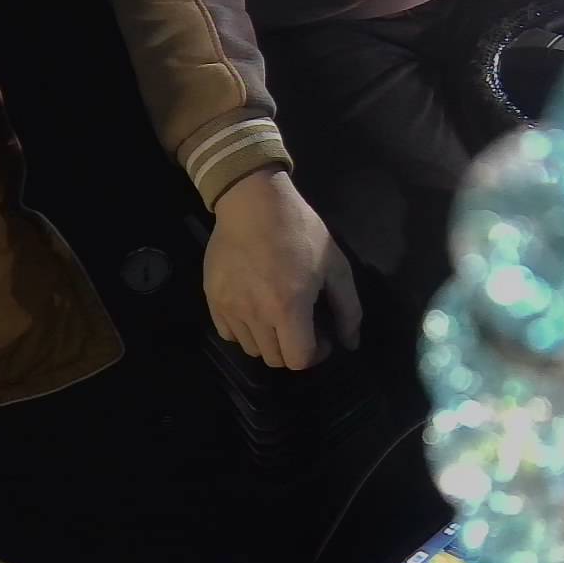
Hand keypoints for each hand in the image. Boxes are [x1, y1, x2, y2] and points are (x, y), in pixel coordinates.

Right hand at [207, 165, 361, 368]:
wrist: (253, 203)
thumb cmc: (299, 230)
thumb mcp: (335, 265)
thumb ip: (348, 308)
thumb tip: (350, 342)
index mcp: (289, 307)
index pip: (299, 360)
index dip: (316, 354)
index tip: (322, 336)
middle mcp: (256, 314)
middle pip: (275, 359)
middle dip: (294, 349)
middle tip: (301, 326)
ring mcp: (230, 308)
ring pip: (252, 349)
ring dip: (269, 341)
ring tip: (277, 316)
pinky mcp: (213, 299)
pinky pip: (228, 334)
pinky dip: (244, 331)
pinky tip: (254, 310)